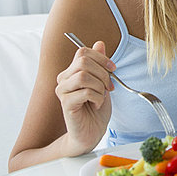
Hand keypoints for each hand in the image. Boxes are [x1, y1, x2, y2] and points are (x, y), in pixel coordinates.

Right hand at [55, 41, 113, 155]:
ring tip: (101, 97)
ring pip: (84, 75)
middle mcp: (63, 79)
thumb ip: (99, 63)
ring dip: (100, 87)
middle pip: (84, 61)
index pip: (83, 52)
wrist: (92, 132)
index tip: (113, 69)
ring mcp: (62, 91)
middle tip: (108, 87)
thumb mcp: (102, 82)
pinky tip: (96, 105)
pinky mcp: (65, 103)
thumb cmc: (96, 108)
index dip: (101, 58)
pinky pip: (85, 92)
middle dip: (103, 73)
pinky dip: (97, 98)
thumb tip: (99, 43)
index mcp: (72, 71)